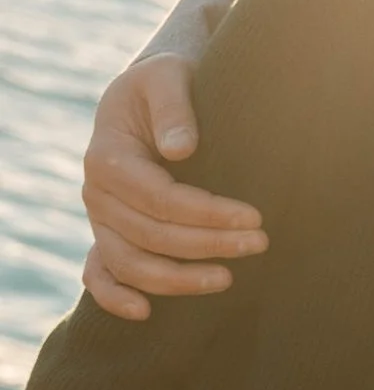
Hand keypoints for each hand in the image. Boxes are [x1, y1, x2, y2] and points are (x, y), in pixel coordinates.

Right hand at [82, 59, 265, 321]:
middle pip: (151, 234)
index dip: (207, 213)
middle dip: (208, 244)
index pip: (160, 198)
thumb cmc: (164, 83)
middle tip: (260, 243)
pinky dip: (113, 297)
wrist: (147, 95)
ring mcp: (99, 219)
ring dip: (176, 279)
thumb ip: (175, 107)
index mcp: (107, 156)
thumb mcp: (169, 77)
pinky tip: (145, 313)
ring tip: (227, 279)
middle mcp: (96, 193)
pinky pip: (99, 274)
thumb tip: (181, 150)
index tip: (253, 217)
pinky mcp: (107, 234)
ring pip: (129, 263)